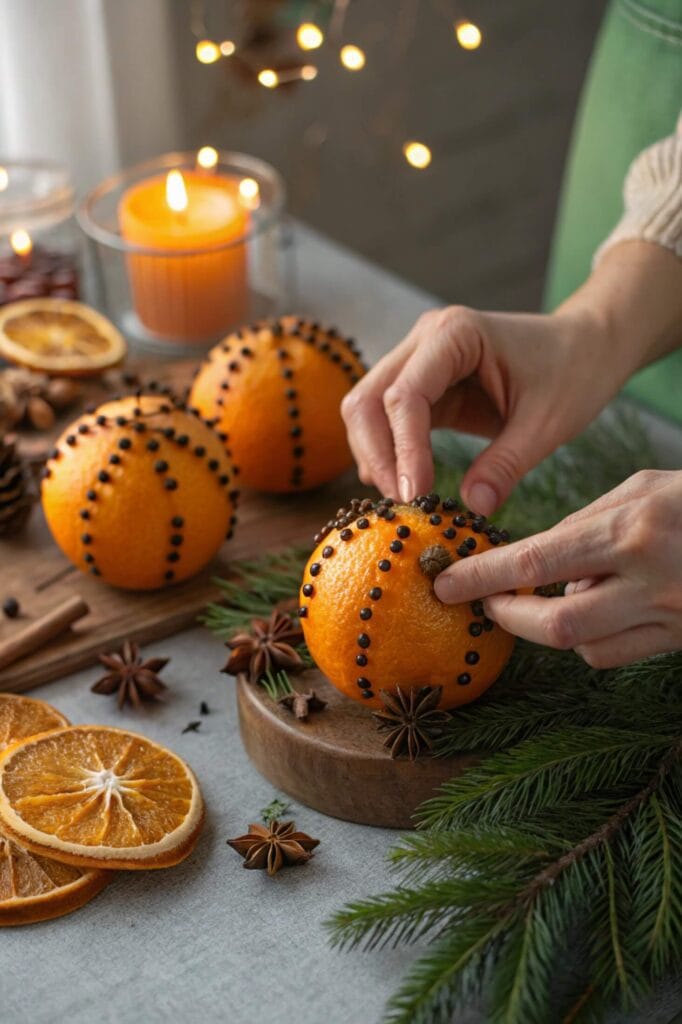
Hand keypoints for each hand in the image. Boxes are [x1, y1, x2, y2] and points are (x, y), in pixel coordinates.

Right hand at [341, 242, 681, 515]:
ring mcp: (417, 360)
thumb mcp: (547, 424)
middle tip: (402, 504)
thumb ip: (507, 465)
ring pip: (366, 411)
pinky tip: (407, 486)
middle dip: (377, 455)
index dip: (404, 449)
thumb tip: (473, 506)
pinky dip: (389, 454)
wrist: (585, 347)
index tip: (415, 496)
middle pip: (366, 400)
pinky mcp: (421, 385)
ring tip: (404, 500)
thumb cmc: (572, 372)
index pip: (405, 395)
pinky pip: (387, 421)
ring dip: (377, 457)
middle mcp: (425, 340)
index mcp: (455, 334)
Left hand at [433, 470, 681, 667]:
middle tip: (488, 604)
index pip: (538, 562)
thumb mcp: (641, 488)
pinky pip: (614, 655)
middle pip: (556, 624)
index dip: (484, 578)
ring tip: (546, 598)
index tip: (446, 584)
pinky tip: (593, 611)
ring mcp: (670, 615)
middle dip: (509, 618)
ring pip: (583, 646)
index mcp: (633, 528)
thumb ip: (584, 524)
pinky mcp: (680, 640)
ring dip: (551, 627)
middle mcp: (650, 578)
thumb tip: (534, 561)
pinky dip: (588, 639)